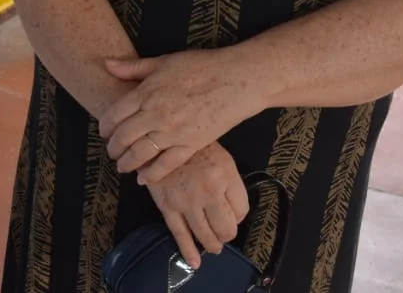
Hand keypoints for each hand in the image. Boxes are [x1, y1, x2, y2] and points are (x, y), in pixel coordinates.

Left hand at [99, 49, 264, 183]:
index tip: (104, 131)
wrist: (236, 80)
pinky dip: (151, 175)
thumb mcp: (163, 61)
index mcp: (146, 93)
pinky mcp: (191, 145)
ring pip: (140, 154)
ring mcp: (173, 132)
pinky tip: (143, 179)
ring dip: (127, 163)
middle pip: (123, 137)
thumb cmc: (201, 66)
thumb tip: (107, 64)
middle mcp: (155, 115)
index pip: (114, 116)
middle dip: (113, 148)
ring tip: (123, 166)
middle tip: (112, 152)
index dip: (105, 127)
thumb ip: (133, 68)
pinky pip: (166, 165)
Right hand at [145, 142, 248, 268]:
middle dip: (227, 233)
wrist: (161, 140)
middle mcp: (207, 191)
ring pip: (206, 236)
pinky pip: (180, 234)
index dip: (239, 215)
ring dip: (213, 244)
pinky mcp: (167, 206)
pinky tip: (194, 262)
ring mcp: (186, 201)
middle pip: (226, 229)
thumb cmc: (195, 150)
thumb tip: (234, 215)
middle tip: (223, 231)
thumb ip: (232, 186)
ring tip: (213, 245)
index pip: (242, 211)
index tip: (232, 213)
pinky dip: (188, 251)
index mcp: (224, 176)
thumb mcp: (223, 160)